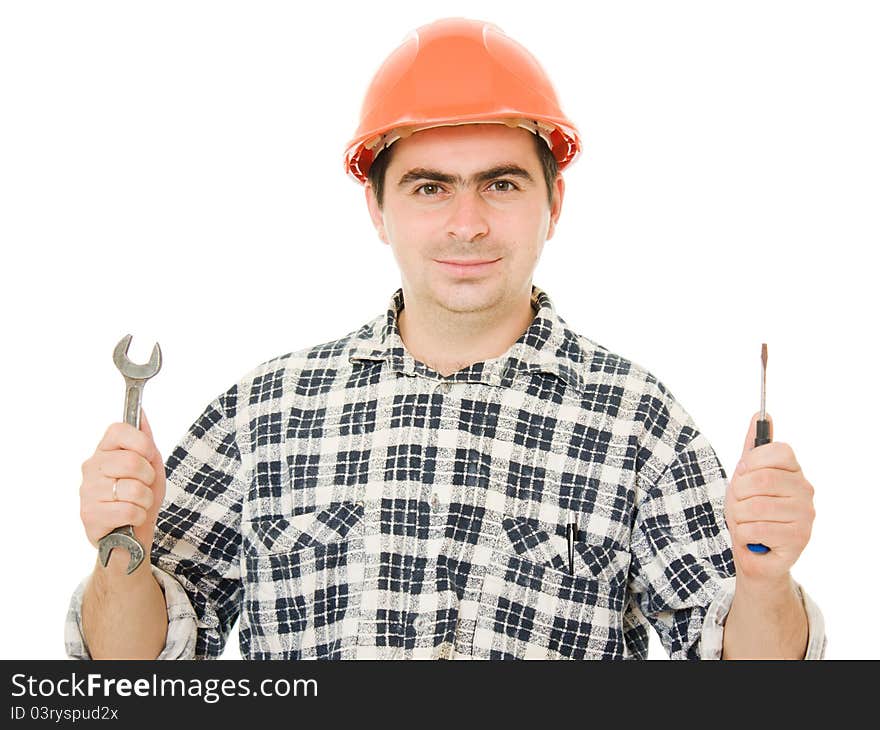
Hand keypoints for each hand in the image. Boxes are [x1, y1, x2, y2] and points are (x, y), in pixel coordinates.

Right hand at [79, 409, 165, 561]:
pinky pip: (129, 510)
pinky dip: (139, 516)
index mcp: (105, 451)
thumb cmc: (141, 496)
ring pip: (133, 489)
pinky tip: (130, 518)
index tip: (148, 456)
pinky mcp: (89, 515)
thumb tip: (141, 413)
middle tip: (143, 486)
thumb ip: (145, 439)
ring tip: (136, 504)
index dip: (141, 443)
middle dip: (148, 477)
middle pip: (131, 461)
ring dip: (145, 500)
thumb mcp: (151, 465)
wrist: (133, 534)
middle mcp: (91, 467)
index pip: (119, 430)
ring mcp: (87, 491)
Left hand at [724, 412, 814, 586]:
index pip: (777, 450)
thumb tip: (762, 413)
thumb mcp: (745, 475)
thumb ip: (754, 447)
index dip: (751, 462)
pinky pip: (755, 528)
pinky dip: (744, 534)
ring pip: (753, 506)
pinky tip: (753, 538)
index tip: (744, 473)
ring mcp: (806, 515)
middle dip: (738, 495)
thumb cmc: (748, 511)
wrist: (752, 551)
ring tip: (748, 523)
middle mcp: (805, 490)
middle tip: (741, 505)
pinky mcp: (799, 539)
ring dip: (739, 517)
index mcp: (793, 471)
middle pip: (759, 479)